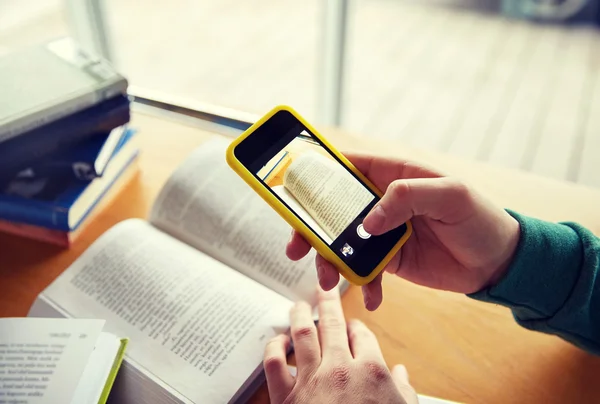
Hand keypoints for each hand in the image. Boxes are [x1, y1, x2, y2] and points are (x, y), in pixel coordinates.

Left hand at [264, 287, 417, 403]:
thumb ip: (404, 392)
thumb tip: (403, 374)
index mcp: (371, 370)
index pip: (361, 334)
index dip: (356, 326)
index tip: (352, 324)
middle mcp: (339, 368)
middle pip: (331, 323)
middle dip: (327, 301)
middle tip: (322, 286)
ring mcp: (310, 380)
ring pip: (301, 334)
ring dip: (298, 314)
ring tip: (297, 304)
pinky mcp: (285, 397)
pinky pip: (274, 363)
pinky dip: (273, 348)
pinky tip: (277, 341)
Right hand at [287, 153, 520, 309]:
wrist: (498, 263)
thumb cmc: (480, 218)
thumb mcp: (451, 196)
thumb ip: (407, 197)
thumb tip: (367, 222)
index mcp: (394, 175)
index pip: (348, 167)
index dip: (318, 173)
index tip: (292, 188)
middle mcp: (383, 202)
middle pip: (334, 209)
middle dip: (311, 227)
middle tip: (296, 246)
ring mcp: (384, 232)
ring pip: (343, 243)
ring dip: (329, 261)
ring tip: (327, 280)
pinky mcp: (390, 260)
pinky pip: (365, 270)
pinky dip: (363, 285)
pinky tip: (372, 298)